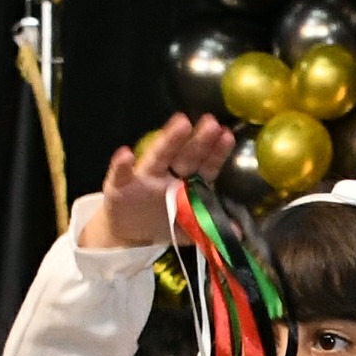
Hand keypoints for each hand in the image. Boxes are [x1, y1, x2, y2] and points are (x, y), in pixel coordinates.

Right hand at [93, 118, 230, 248]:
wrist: (127, 232)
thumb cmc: (161, 222)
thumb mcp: (185, 229)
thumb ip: (208, 228)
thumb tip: (237, 233)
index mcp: (185, 183)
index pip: (204, 166)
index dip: (215, 153)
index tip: (227, 135)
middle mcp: (167, 174)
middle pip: (184, 156)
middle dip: (198, 140)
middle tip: (212, 122)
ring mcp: (143, 178)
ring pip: (157, 157)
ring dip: (168, 140)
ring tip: (181, 122)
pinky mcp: (118, 186)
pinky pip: (120, 175)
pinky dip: (121, 165)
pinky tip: (125, 154)